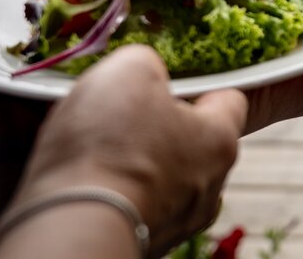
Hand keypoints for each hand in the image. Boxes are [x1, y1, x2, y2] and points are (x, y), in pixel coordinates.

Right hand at [1, 45, 246, 256]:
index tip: (173, 84)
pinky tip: (92, 185)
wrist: (71, 227)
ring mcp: (179, 223)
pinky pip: (139, 208)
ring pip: (169, 179)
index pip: (231, 101)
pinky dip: (121, 196)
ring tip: (104, 152)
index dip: (203, 86)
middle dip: (166, 127)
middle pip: (197, 142)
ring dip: (143, 165)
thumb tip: (145, 70)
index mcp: (220, 139)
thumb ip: (148, 61)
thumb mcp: (129, 69)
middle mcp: (210, 187)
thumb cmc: (109, 144)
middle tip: (128, 116)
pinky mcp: (146, 246)